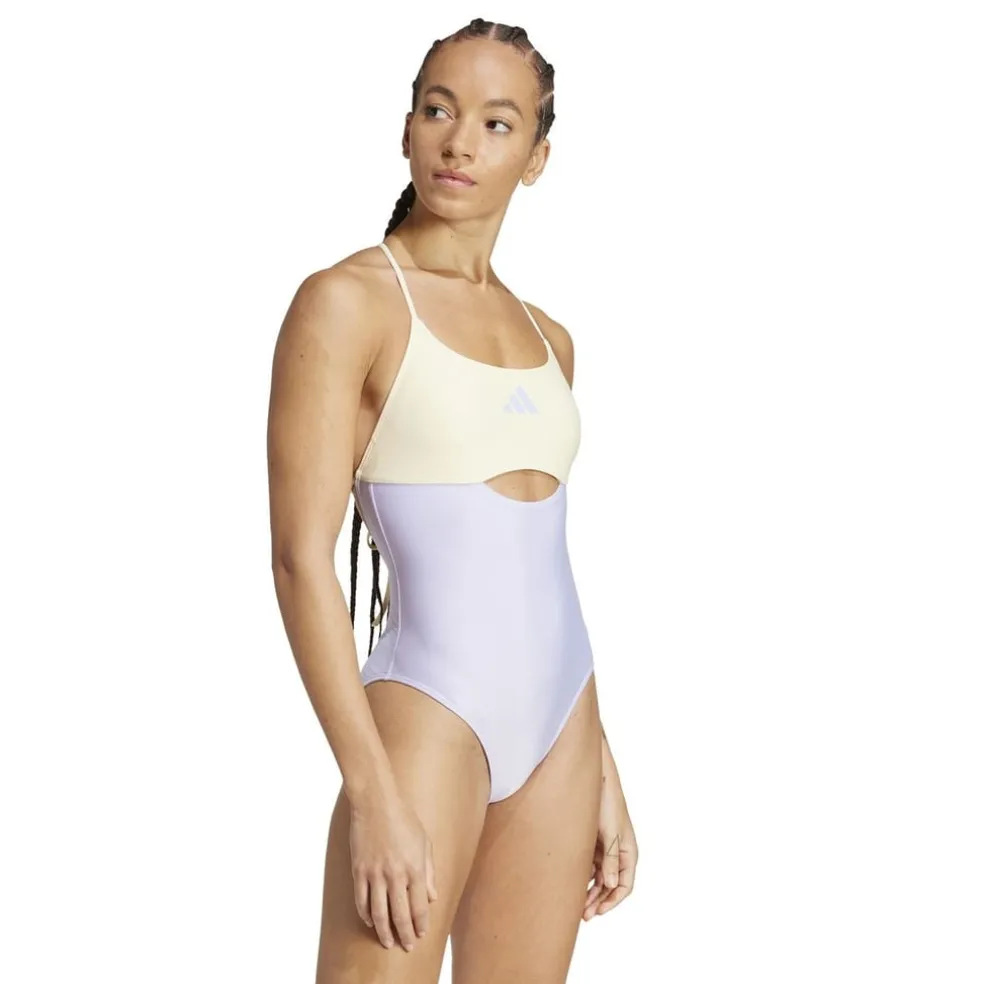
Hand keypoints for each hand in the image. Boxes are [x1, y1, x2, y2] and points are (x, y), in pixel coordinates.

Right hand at [349, 789, 438, 949]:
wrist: (376, 801)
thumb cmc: (404, 818)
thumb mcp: (424, 842)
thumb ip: (429, 871)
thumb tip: (432, 896)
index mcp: (415, 867)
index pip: (419, 906)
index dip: (420, 924)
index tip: (421, 934)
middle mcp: (395, 874)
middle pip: (400, 914)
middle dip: (404, 934)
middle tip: (406, 946)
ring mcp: (375, 873)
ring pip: (379, 912)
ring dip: (383, 931)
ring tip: (387, 941)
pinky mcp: (359, 869)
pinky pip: (361, 899)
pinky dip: (365, 913)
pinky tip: (369, 920)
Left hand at [583, 737, 637, 919]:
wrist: (597, 779)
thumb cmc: (607, 804)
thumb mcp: (609, 833)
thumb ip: (610, 859)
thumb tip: (609, 885)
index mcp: (629, 852)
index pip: (625, 885)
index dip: (612, 901)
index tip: (597, 912)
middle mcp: (619, 853)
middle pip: (611, 885)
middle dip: (598, 901)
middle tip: (583, 915)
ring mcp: (607, 848)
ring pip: (600, 878)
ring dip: (590, 892)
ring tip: (576, 905)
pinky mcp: (595, 842)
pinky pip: (591, 866)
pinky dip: (584, 877)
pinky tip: (573, 885)